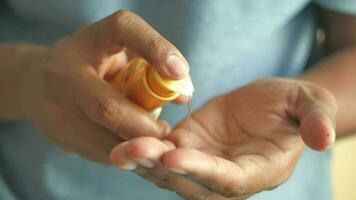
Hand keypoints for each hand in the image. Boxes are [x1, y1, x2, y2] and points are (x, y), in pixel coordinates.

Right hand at [21, 10, 188, 163]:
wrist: (36, 85)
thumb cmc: (89, 64)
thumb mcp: (114, 52)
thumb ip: (148, 62)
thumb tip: (182, 94)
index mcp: (87, 41)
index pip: (123, 28)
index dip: (155, 48)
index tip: (181, 72)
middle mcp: (64, 72)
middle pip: (108, 107)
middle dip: (144, 126)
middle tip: (165, 131)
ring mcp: (55, 107)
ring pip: (104, 139)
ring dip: (137, 145)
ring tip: (152, 140)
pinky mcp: (57, 134)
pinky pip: (100, 153)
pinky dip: (124, 153)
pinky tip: (131, 146)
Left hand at [110, 78, 336, 198]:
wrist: (268, 104)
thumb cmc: (290, 105)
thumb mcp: (309, 103)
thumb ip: (315, 119)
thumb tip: (323, 139)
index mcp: (258, 170)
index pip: (228, 179)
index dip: (202, 171)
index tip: (175, 156)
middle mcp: (227, 176)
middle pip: (191, 182)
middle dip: (161, 169)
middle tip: (131, 152)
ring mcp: (204, 163)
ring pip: (171, 172)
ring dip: (145, 163)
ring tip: (120, 150)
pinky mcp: (188, 146)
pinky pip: (163, 153)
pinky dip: (143, 151)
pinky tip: (122, 142)